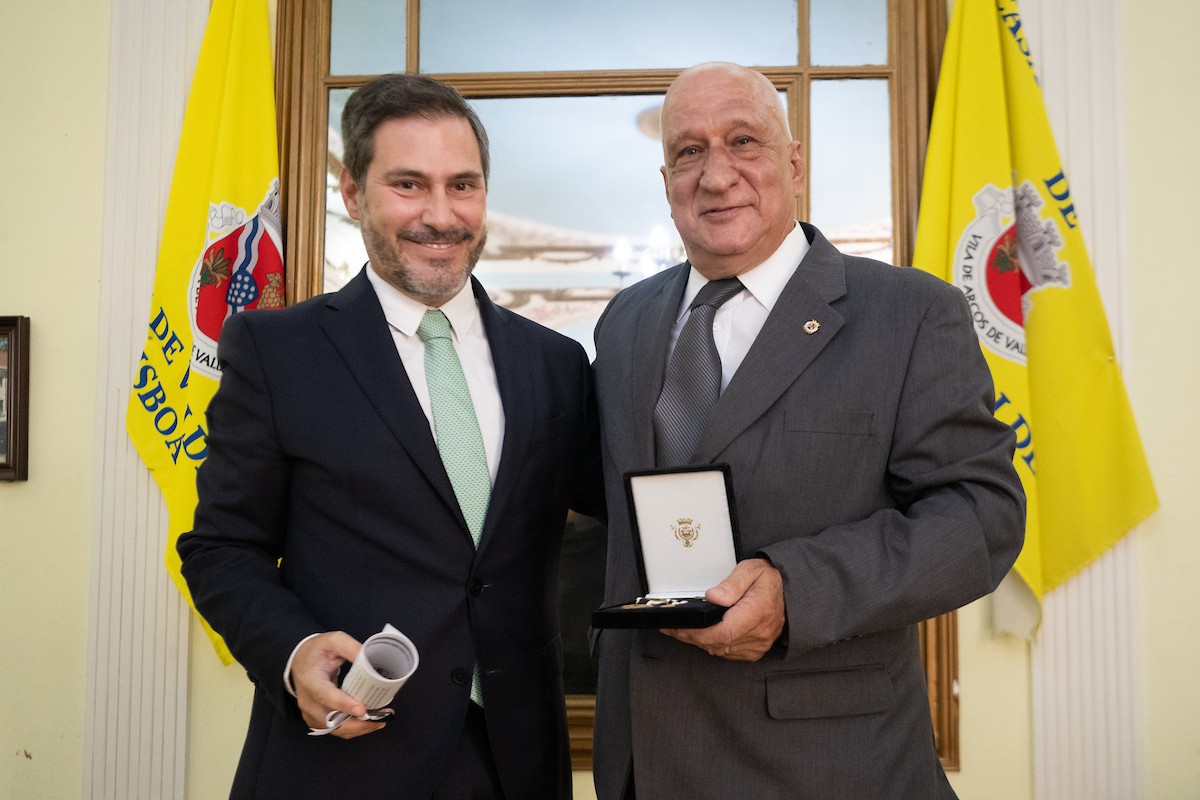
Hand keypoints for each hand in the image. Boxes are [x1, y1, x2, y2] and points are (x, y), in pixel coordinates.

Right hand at [292, 631, 390, 738]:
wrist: (300, 660)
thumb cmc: (317, 651)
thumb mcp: (334, 640)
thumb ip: (351, 648)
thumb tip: (370, 660)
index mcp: (310, 680)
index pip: (325, 695)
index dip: (344, 704)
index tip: (362, 710)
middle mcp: (308, 701)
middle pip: (331, 720)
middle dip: (358, 723)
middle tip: (382, 717)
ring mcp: (310, 713)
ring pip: (336, 729)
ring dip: (359, 728)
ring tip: (380, 720)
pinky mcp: (316, 719)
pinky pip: (335, 729)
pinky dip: (353, 728)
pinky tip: (368, 721)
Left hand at [662, 558, 785, 661]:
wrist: (789, 594)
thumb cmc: (768, 579)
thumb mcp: (750, 570)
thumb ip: (731, 584)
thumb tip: (712, 597)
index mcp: (757, 612)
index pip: (723, 632)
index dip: (697, 633)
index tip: (678, 627)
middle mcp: (758, 633)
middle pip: (717, 643)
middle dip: (690, 636)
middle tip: (670, 627)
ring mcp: (757, 645)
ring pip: (719, 650)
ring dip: (698, 642)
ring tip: (680, 630)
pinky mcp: (754, 650)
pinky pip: (727, 652)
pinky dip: (711, 645)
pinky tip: (700, 635)